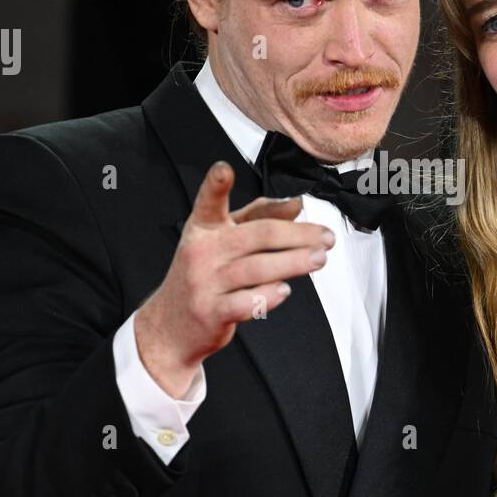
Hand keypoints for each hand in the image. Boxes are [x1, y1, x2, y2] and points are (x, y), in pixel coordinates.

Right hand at [134, 161, 333, 397]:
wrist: (171, 326)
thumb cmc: (205, 275)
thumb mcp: (223, 239)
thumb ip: (259, 218)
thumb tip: (296, 204)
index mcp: (204, 228)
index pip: (209, 203)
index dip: (215, 185)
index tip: (223, 170)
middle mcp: (202, 252)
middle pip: (257, 236)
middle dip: (297, 235)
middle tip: (326, 238)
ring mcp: (205, 283)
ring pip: (257, 268)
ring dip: (294, 262)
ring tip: (319, 259)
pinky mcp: (212, 312)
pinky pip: (247, 302)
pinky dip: (269, 295)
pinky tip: (285, 289)